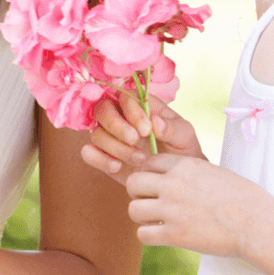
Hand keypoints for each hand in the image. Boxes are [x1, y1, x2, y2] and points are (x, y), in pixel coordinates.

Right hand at [81, 92, 202, 182]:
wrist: (175, 177)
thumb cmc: (181, 149)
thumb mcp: (185, 136)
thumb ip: (173, 128)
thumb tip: (155, 122)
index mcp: (140, 105)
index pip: (125, 96)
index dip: (132, 111)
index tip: (147, 129)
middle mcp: (120, 117)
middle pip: (102, 109)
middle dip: (116, 125)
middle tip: (135, 140)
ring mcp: (110, 137)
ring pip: (96, 133)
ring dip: (116, 147)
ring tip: (141, 159)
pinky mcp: (103, 156)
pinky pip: (88, 153)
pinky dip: (99, 159)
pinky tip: (118, 167)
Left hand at [125, 154, 273, 257]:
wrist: (257, 223)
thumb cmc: (244, 199)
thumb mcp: (214, 173)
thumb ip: (190, 173)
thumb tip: (176, 177)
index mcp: (185, 165)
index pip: (149, 162)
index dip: (150, 174)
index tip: (156, 186)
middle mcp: (173, 184)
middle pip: (133, 183)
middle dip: (138, 193)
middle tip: (150, 203)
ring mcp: (171, 209)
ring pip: (133, 209)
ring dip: (142, 216)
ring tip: (156, 221)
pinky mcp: (174, 235)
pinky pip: (142, 234)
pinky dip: (149, 236)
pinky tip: (162, 235)